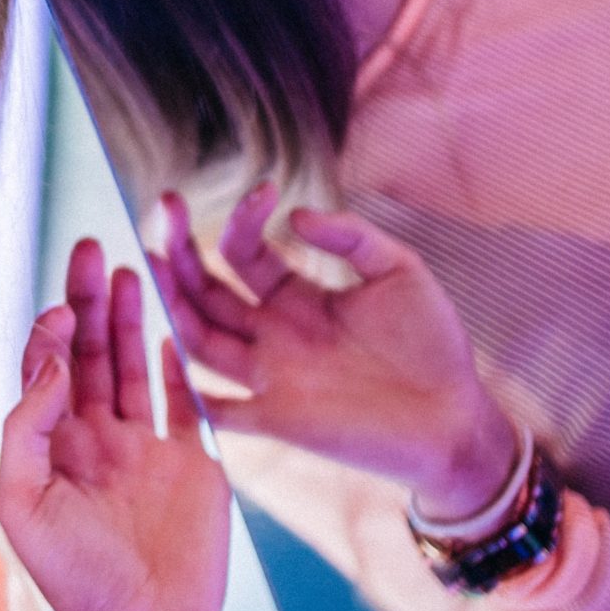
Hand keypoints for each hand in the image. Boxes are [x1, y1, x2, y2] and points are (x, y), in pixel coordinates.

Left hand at [0, 237, 230, 610]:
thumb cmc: (73, 579)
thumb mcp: (24, 504)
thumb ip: (27, 428)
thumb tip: (49, 363)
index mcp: (52, 448)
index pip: (46, 371)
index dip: (50, 332)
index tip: (61, 306)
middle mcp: (96, 440)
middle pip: (89, 354)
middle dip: (87, 301)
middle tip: (89, 246)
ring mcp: (145, 449)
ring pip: (133, 367)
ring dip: (128, 319)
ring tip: (126, 269)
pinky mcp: (191, 462)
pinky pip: (184, 403)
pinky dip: (177, 365)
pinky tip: (171, 327)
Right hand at [147, 188, 517, 521]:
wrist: (456, 420)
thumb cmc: (433, 346)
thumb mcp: (399, 270)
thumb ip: (351, 236)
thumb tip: (294, 214)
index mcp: (296, 298)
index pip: (244, 253)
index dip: (243, 220)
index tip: (264, 190)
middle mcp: (272, 334)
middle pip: (205, 291)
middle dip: (180, 248)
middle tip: (163, 205)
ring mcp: (270, 377)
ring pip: (200, 338)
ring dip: (174, 302)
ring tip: (153, 259)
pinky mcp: (278, 421)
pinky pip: (221, 409)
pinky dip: (190, 390)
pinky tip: (166, 354)